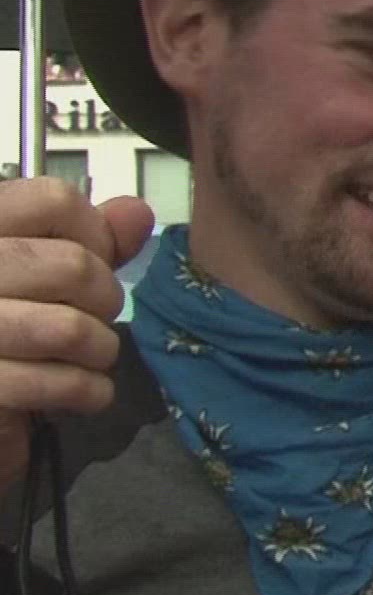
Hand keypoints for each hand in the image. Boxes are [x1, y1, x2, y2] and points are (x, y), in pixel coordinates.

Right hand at [0, 180, 153, 494]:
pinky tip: (84, 391)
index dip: (94, 234)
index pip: (54, 202)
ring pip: (70, 329)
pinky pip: (58, 383)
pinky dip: (88, 391)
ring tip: (89, 357)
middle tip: (91, 318)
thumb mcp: (39, 272)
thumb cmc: (7, 327)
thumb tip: (137, 213)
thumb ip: (85, 241)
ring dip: (99, 350)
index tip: (92, 261)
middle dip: (103, 300)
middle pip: (72, 266)